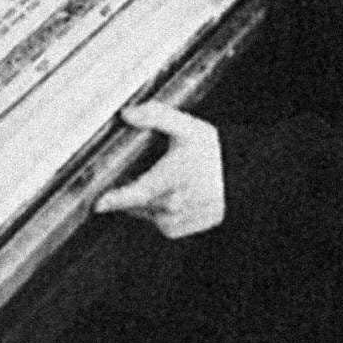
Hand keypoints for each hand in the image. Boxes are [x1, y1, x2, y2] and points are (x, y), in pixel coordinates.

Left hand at [95, 102, 224, 238]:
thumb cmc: (216, 153)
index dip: (114, 200)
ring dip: (144, 200)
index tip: (97, 203)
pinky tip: (172, 194)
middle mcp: (171, 205)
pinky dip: (159, 210)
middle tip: (142, 172)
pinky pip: (159, 221)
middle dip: (127, 190)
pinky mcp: (182, 228)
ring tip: (163, 181)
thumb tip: (128, 114)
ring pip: (144, 212)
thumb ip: (156, 116)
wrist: (244, 179)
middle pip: (134, 202)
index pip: (134, 195)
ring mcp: (177, 219)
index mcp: (169, 180)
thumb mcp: (187, 127)